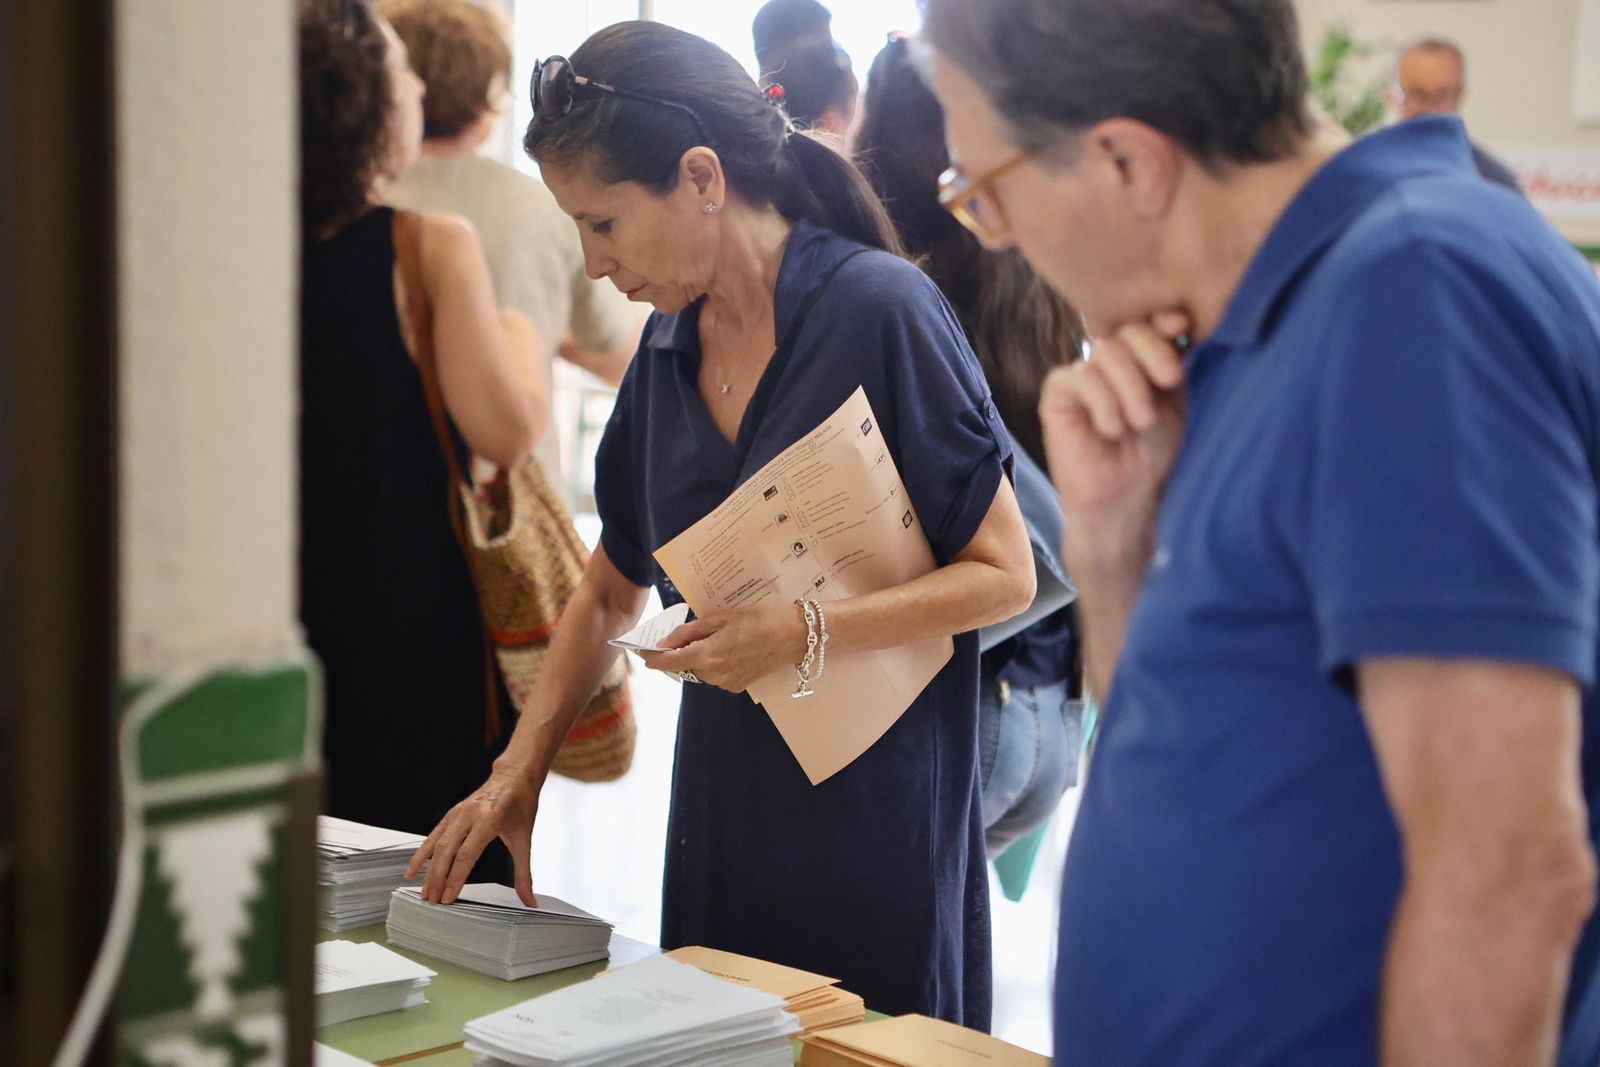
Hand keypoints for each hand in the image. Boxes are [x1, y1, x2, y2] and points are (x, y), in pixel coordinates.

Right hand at [405, 762, 539, 904]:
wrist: (514, 776)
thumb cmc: (520, 805)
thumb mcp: (524, 839)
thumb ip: (523, 873)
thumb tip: (529, 901)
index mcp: (489, 819)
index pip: (466, 855)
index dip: (455, 879)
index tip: (448, 898)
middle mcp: (469, 815)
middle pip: (447, 851)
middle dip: (437, 878)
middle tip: (432, 900)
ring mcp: (457, 813)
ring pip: (436, 844)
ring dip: (428, 869)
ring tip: (423, 892)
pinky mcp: (451, 814)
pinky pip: (432, 836)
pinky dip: (421, 854)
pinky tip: (413, 870)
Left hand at [638, 602, 807, 692]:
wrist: (796, 635)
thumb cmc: (760, 619)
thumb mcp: (721, 617)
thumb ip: (689, 631)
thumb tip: (665, 642)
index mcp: (707, 655)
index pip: (667, 661)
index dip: (651, 656)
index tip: (640, 649)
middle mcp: (714, 674)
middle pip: (683, 667)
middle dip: (676, 653)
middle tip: (675, 635)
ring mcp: (727, 683)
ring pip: (699, 671)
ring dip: (696, 657)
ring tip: (708, 637)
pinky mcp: (738, 685)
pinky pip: (715, 675)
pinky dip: (713, 663)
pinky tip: (727, 647)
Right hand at [1040, 312, 1189, 559]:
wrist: (1126, 495)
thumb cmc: (1152, 452)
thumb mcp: (1172, 399)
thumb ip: (1170, 359)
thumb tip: (1177, 319)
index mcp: (1137, 358)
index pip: (1147, 322)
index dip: (1163, 322)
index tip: (1181, 331)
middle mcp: (1108, 361)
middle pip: (1129, 331)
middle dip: (1153, 357)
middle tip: (1166, 386)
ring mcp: (1081, 375)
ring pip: (1106, 352)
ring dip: (1130, 388)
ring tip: (1137, 423)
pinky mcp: (1057, 393)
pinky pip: (1080, 377)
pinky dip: (1102, 402)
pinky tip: (1110, 430)